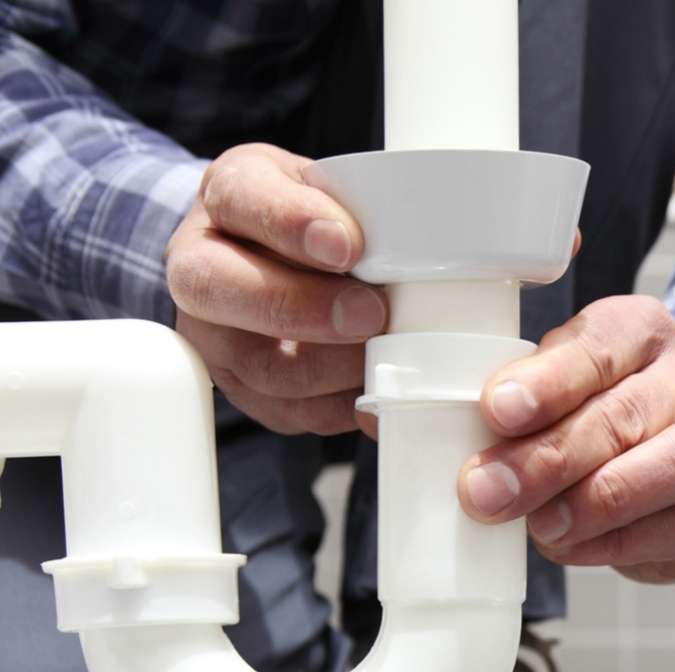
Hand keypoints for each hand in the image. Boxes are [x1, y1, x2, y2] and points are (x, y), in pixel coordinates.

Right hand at [165, 143, 383, 435]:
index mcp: (225, 194)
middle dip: (303, 308)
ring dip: (333, 367)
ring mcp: (214, 335)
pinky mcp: (245, 388)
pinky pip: (290, 412)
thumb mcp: (331, 185)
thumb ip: (356, 208)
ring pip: (260, 365)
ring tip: (382, 353)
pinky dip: (342, 406)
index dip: (291, 223)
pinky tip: (377, 387)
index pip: (240, 198)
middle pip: (220, 291)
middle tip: (370, 313)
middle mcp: (201, 265)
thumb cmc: (313, 217)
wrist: (281, 257)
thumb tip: (402, 255)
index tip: (346, 244)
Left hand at [458, 295, 674, 583]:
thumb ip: (507, 401)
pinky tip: (569, 545)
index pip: (598, 347)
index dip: (547, 383)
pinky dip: (617, 543)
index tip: (497, 411)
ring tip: (539, 526)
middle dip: (550, 458)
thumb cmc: (591, 411)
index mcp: (642, 331)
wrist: (668, 450)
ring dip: (596, 502)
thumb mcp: (549, 382)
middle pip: (626, 414)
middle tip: (488, 492)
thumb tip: (434, 440)